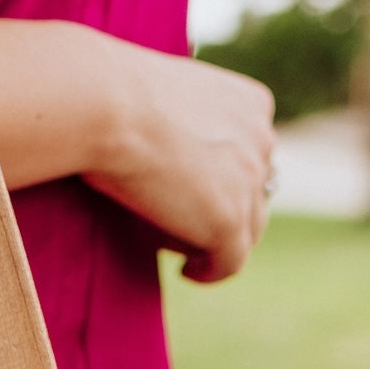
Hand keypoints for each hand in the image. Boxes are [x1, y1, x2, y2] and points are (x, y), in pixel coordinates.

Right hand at [83, 45, 275, 282]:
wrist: (107, 106)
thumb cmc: (115, 96)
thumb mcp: (166, 99)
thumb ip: (182, 122)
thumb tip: (164, 158)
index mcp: (252, 105)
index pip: (250, 153)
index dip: (223, 178)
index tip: (192, 192)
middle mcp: (262, 141)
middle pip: (254, 193)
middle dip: (222, 210)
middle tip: (183, 224)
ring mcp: (249, 183)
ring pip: (247, 229)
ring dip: (214, 242)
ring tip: (179, 248)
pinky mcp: (228, 221)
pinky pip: (229, 262)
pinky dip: (210, 271)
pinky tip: (186, 271)